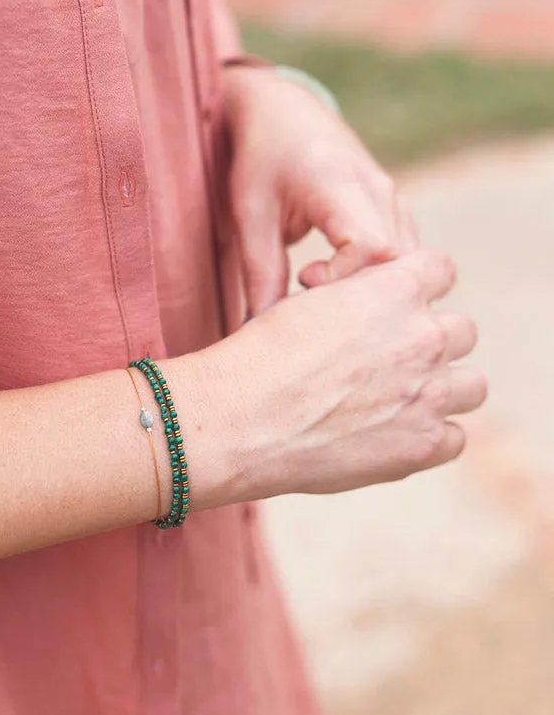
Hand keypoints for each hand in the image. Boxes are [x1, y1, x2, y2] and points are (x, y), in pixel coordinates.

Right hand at [185, 250, 483, 502]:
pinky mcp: (422, 445)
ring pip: (473, 385)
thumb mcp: (314, 301)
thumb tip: (373, 302)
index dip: (421, 287)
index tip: (400, 306)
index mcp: (395, 290)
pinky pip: (455, 437)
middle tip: (395, 359)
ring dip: (445, 389)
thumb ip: (360, 297)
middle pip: (463, 331)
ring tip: (405, 400)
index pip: (441, 270)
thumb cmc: (263, 355)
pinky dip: (432, 436)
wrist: (242, 418)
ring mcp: (428, 394)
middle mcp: (423, 337)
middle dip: (434, 341)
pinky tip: (396, 434)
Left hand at [222, 64, 418, 314]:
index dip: (344, 278)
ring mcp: (393, 197)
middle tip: (316, 299)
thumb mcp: (250, 214)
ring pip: (410, 261)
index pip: (372, 247)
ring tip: (324, 288)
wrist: (283, 111)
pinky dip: (379, 275)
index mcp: (340, 183)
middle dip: (363, 293)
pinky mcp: (396, 208)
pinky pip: (405, 253)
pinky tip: (340, 280)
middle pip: (401, 261)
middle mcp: (379, 189)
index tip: (304, 279)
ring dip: (373, 286)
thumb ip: (260, 273)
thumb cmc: (262, 160)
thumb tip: (258, 331)